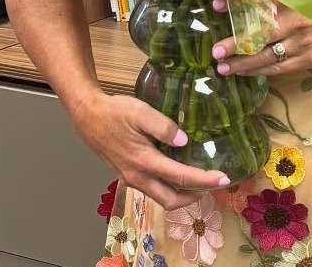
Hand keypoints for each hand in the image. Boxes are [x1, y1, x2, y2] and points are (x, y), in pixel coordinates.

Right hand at [70, 90, 229, 208]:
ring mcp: (131, 177)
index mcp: (144, 162)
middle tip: (212, 185)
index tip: (223, 179)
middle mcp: (138, 176)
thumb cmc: (114, 112)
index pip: (180, 177)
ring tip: (198, 181)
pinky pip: (151, 188)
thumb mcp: (141, 112)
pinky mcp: (126, 174)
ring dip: (180, 194)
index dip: (204, 180)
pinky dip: (168, 187)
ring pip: (160, 196)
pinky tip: (175, 172)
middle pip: (170, 200)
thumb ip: (164, 127)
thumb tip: (184, 142)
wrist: (87, 116)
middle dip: (194, 197)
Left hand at [209, 0, 311, 75]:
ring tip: (222, 68)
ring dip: (244, 63)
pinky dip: (261, 71)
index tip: (215, 5)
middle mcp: (297, 23)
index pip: (261, 0)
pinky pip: (280, 68)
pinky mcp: (307, 61)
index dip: (237, 3)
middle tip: (215, 51)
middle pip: (262, 34)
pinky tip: (245, 72)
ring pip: (268, 57)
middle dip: (236, 44)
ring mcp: (302, 44)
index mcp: (295, 0)